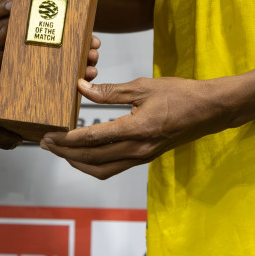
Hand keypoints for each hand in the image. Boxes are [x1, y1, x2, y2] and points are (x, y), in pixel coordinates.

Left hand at [0, 26, 101, 104]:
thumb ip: (0, 36)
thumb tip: (12, 21)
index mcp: (33, 45)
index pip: (60, 38)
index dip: (77, 37)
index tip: (89, 35)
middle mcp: (39, 63)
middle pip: (70, 59)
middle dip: (86, 55)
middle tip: (93, 52)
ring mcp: (37, 81)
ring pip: (67, 79)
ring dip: (82, 75)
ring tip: (90, 70)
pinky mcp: (31, 99)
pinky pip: (52, 99)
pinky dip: (66, 97)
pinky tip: (77, 93)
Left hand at [40, 76, 235, 178]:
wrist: (209, 111)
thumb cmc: (180, 94)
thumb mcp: (143, 86)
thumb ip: (111, 91)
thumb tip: (81, 87)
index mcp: (136, 129)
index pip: (92, 138)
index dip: (66, 138)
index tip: (48, 134)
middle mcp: (138, 149)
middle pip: (92, 158)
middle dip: (65, 153)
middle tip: (44, 143)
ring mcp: (142, 156)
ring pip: (102, 169)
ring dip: (77, 162)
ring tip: (59, 150)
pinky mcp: (145, 157)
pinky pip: (113, 167)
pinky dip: (94, 163)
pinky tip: (84, 153)